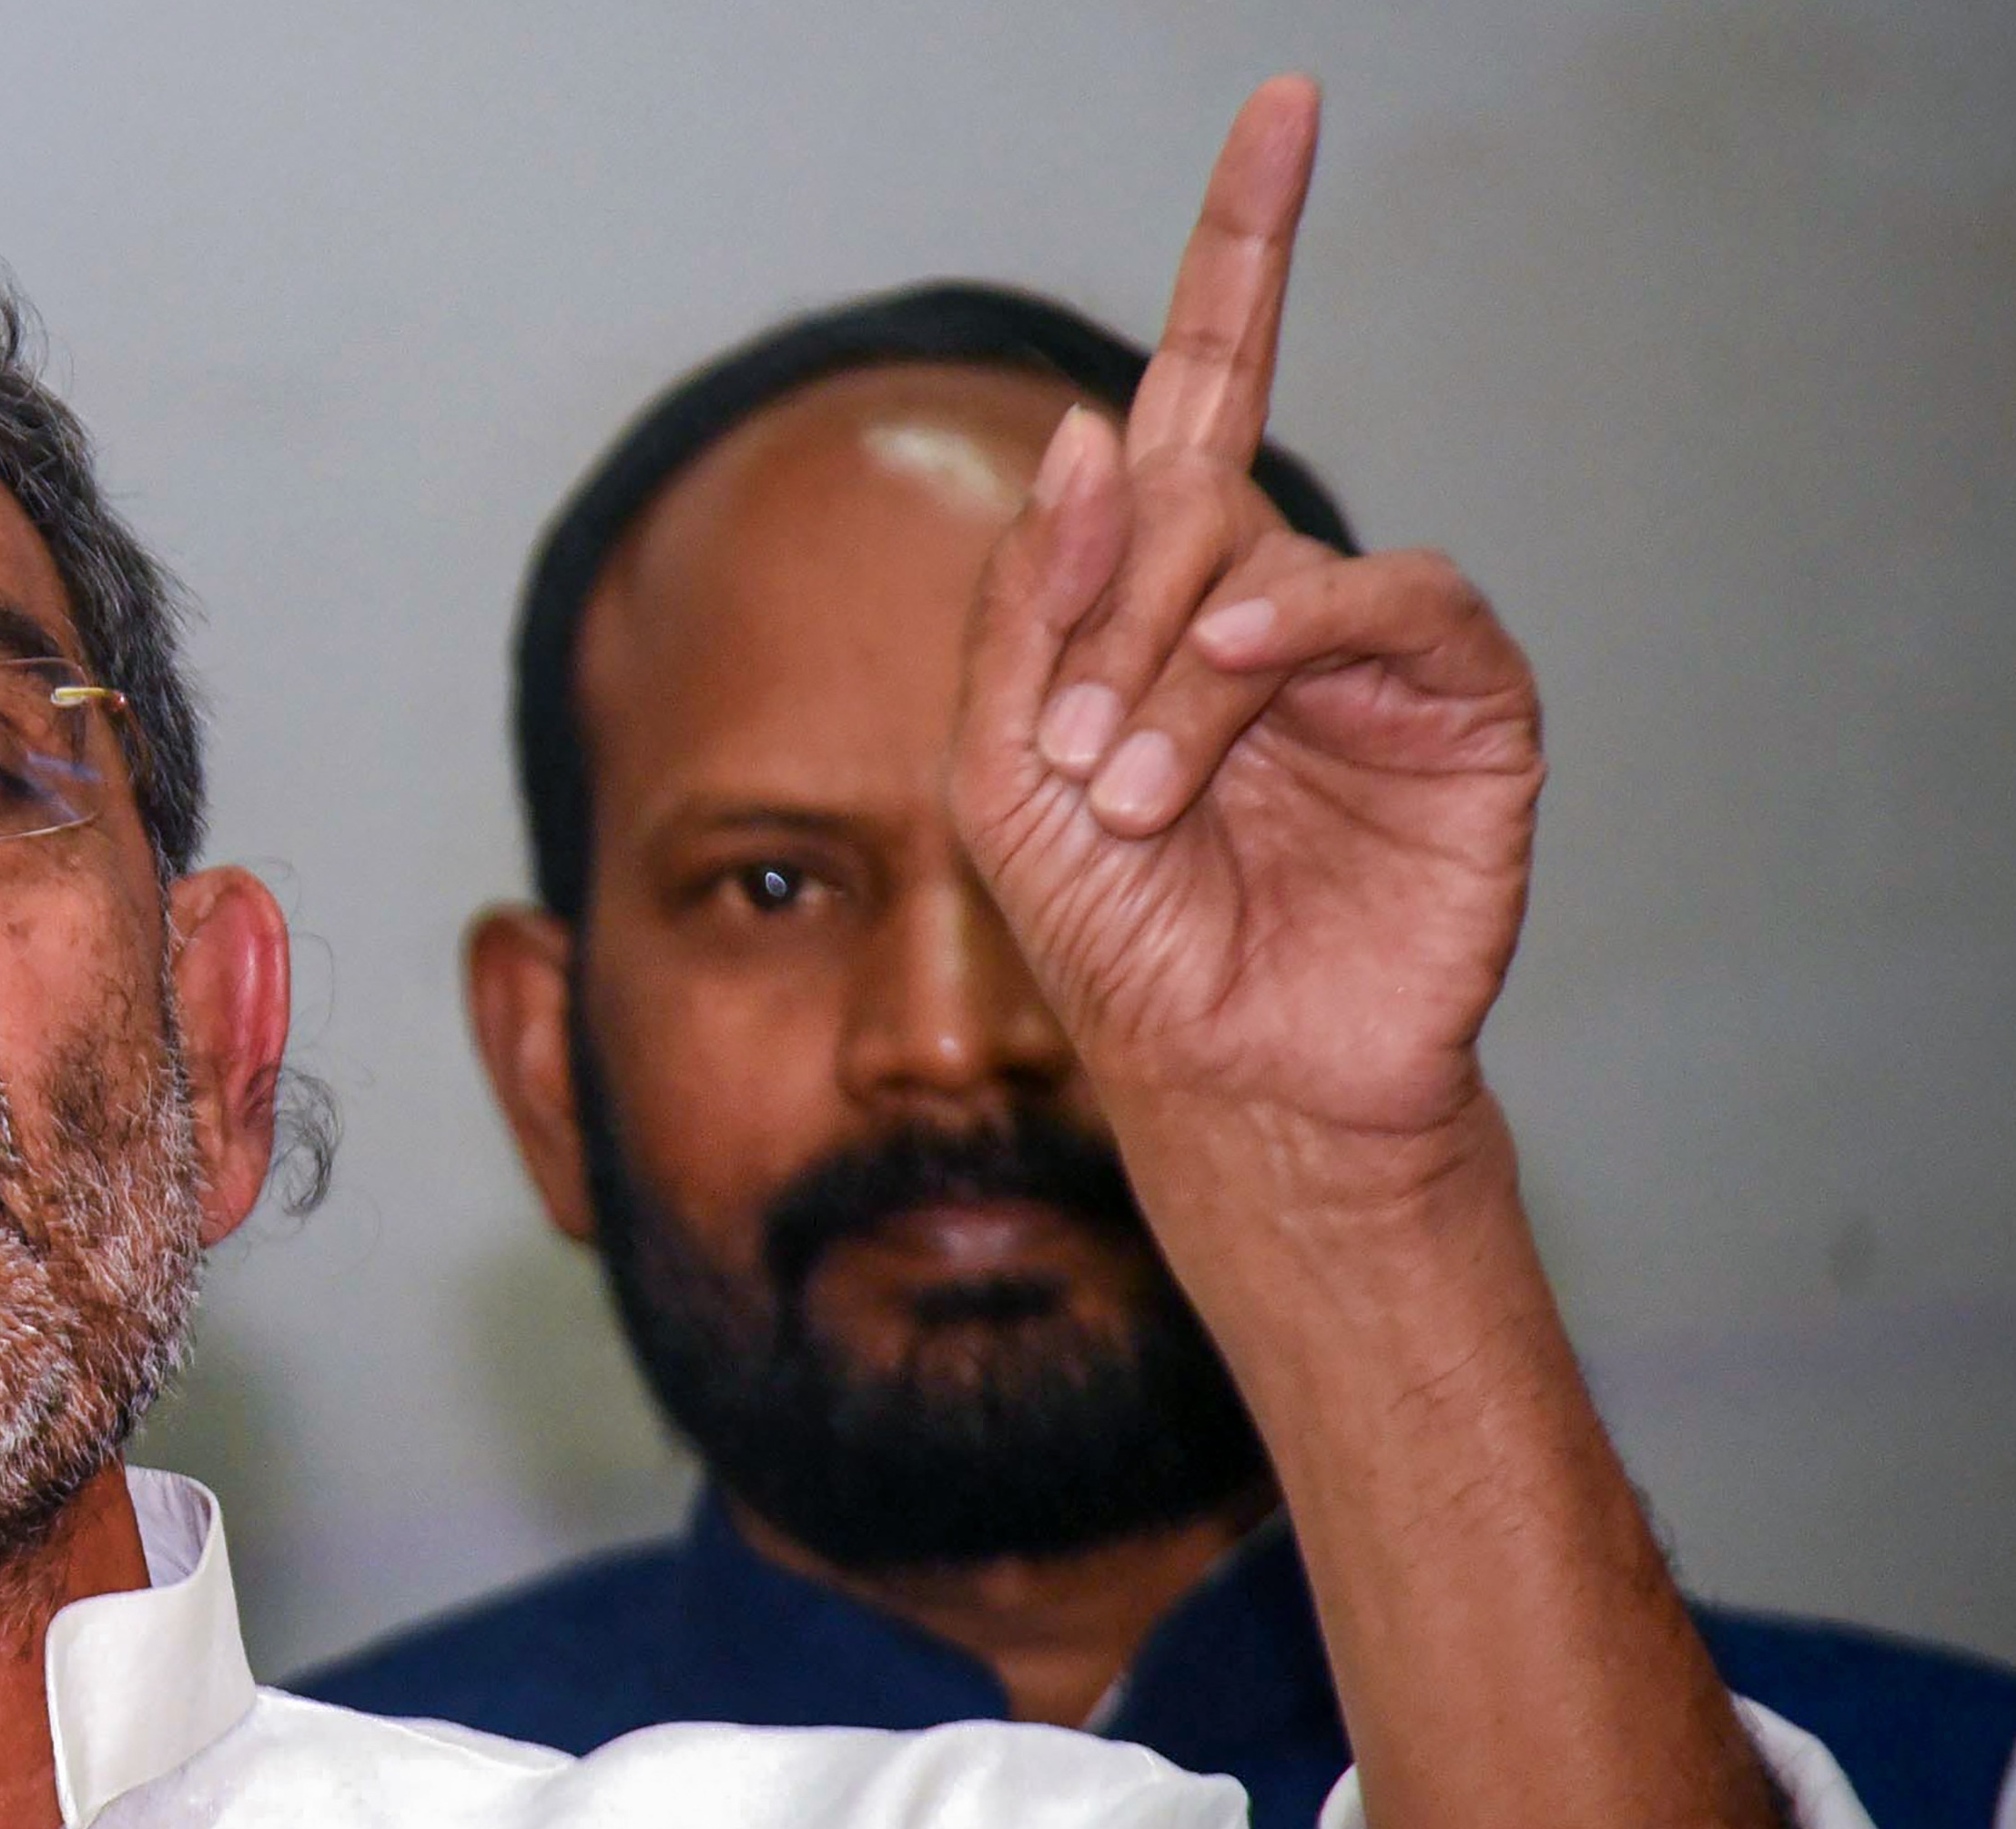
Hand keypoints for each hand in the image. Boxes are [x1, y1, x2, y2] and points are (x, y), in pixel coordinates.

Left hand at [953, 78, 1544, 1171]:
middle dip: (1109, 602)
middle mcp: (1272, 590)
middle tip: (1081, 758)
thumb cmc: (1117, 937)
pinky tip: (1238, 671)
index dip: (1244, 246)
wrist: (1231, 1082)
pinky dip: (1303, 621)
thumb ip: (1027, 605)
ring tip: (1130, 794)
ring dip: (1174, 664)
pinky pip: (1395, 599)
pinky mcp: (1465, 703)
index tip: (1284, 105)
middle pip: (1188, 478)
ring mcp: (1371, 641)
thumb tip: (1093, 429)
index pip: (1203, 387)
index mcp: (1162, 588)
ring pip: (1262, 551)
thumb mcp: (1004, 771)